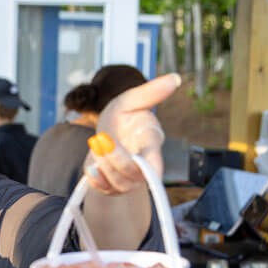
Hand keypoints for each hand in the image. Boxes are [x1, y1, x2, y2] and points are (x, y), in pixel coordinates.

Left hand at [84, 73, 179, 194]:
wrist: (105, 135)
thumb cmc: (122, 117)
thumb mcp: (129, 101)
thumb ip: (150, 93)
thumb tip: (175, 78)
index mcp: (151, 143)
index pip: (156, 160)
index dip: (152, 166)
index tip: (142, 163)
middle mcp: (144, 165)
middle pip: (133, 173)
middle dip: (114, 157)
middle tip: (99, 139)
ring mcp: (129, 179)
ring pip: (117, 183)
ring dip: (102, 164)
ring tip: (96, 146)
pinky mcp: (113, 187)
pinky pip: (103, 189)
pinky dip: (95, 178)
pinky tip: (92, 166)